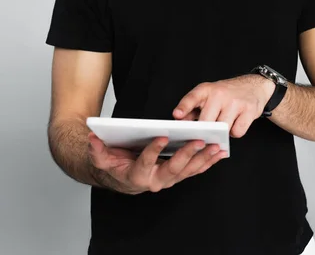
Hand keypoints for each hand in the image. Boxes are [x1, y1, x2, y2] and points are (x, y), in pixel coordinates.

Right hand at [87, 132, 227, 194]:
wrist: (121, 178)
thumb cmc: (114, 165)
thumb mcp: (101, 158)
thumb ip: (96, 150)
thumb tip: (92, 137)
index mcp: (136, 176)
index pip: (145, 163)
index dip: (152, 151)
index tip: (161, 137)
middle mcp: (155, 181)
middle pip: (173, 169)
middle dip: (187, 155)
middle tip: (198, 140)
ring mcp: (168, 180)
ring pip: (188, 171)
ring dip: (203, 159)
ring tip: (215, 146)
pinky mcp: (178, 175)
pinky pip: (194, 170)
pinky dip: (207, 162)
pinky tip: (218, 153)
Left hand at [172, 74, 274, 137]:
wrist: (253, 86)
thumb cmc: (226, 95)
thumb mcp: (208, 96)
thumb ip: (192, 110)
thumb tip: (180, 124)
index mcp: (206, 89)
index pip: (192, 97)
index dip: (184, 107)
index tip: (177, 115)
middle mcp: (219, 93)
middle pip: (207, 121)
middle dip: (205, 131)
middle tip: (206, 134)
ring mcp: (235, 101)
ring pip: (222, 129)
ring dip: (222, 132)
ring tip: (225, 122)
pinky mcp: (249, 110)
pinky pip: (237, 132)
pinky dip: (236, 132)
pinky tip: (237, 122)